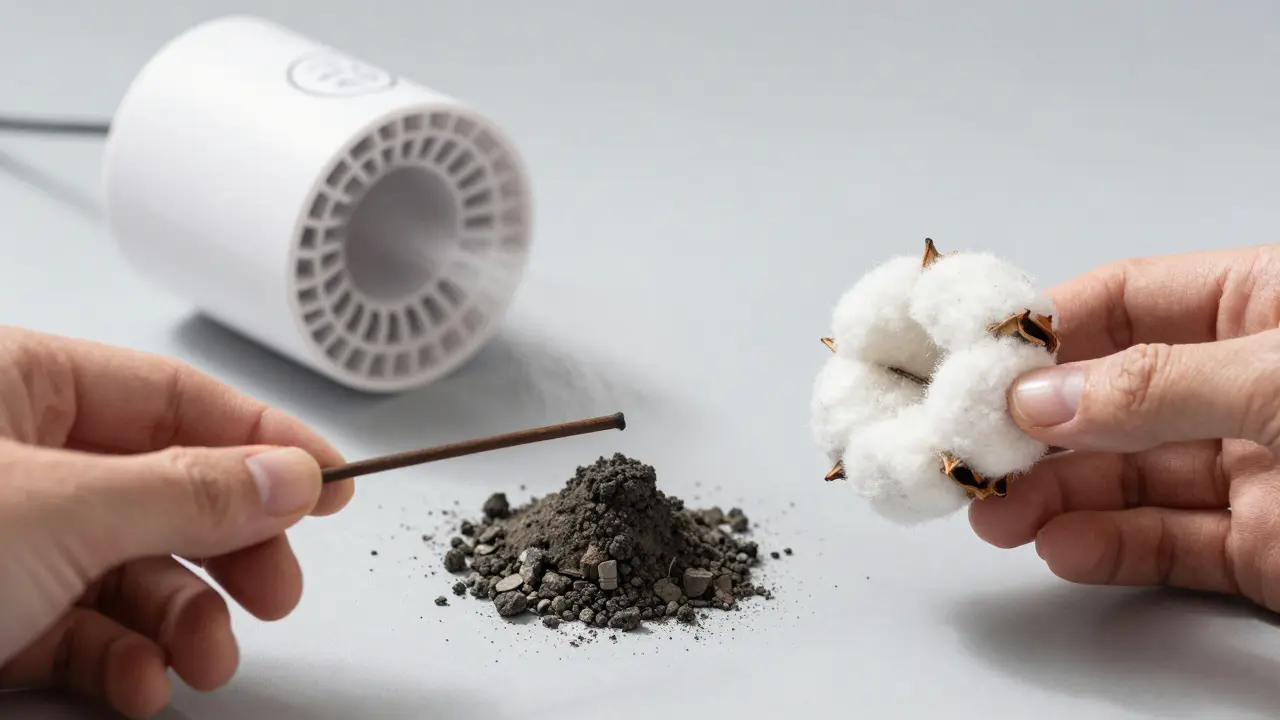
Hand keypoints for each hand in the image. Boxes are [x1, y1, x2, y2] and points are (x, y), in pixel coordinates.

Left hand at [0, 327, 353, 716]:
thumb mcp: (60, 511)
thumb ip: (187, 493)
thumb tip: (289, 476)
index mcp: (17, 385)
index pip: (173, 397)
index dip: (260, 440)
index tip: (329, 482)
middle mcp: (17, 458)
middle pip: (165, 491)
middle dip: (229, 550)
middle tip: (277, 588)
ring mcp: (7, 540)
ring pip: (130, 570)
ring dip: (182, 622)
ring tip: (206, 657)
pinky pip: (82, 630)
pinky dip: (123, 661)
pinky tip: (140, 682)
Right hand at [970, 244, 1279, 608]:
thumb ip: (1156, 386)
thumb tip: (1041, 399)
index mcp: (1264, 306)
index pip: (1126, 301)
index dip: (1047, 330)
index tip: (971, 365)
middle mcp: (1246, 384)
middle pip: (1110, 399)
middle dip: (1034, 431)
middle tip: (971, 457)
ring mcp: (1258, 468)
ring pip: (1128, 478)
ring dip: (1055, 498)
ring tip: (997, 517)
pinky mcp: (1264, 548)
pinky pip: (1169, 543)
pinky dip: (1110, 548)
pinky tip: (1063, 547)